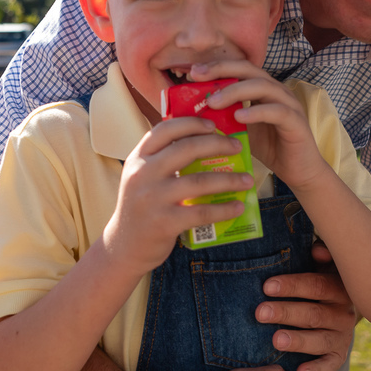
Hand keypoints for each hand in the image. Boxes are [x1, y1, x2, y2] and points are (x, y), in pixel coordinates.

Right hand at [101, 116, 253, 275]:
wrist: (123, 246)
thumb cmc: (141, 207)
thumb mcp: (142, 177)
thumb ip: (162, 160)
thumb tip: (203, 142)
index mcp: (138, 158)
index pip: (165, 130)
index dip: (191, 123)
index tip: (213, 125)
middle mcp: (143, 174)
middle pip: (188, 148)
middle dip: (218, 144)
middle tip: (237, 147)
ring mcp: (153, 198)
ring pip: (200, 181)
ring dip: (230, 179)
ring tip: (247, 179)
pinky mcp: (164, 222)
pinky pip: (202, 212)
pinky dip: (224, 209)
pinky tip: (238, 206)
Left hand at [189, 60, 327, 189]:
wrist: (298, 171)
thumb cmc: (269, 147)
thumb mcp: (241, 130)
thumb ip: (224, 118)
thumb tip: (192, 114)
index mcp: (262, 88)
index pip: (238, 68)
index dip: (216, 67)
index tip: (192, 73)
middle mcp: (276, 90)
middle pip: (248, 69)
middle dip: (221, 70)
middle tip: (197, 77)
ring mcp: (288, 103)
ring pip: (262, 86)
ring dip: (235, 91)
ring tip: (213, 102)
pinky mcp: (297, 121)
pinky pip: (277, 111)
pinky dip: (257, 112)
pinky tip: (239, 117)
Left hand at [256, 242, 356, 370]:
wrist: (342, 310)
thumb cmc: (322, 282)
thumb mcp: (324, 266)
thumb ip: (321, 255)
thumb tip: (317, 249)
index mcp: (338, 288)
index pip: (316, 285)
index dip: (292, 285)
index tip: (267, 286)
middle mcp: (342, 313)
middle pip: (312, 314)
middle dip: (285, 313)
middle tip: (260, 313)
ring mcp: (342, 337)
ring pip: (319, 340)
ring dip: (298, 341)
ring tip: (276, 340)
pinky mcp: (338, 356)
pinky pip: (329, 365)